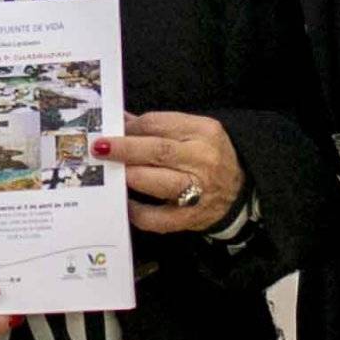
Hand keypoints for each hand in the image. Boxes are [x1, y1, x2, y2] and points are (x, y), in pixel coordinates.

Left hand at [98, 110, 246, 233]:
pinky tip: (125, 204)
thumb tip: (120, 121)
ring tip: (110, 174)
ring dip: (129, 177)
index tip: (110, 131)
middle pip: (156, 151)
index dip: (129, 128)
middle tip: (98, 149)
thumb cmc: (209, 156)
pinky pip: (157, 218)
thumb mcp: (193, 132)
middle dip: (123, 149)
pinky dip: (137, 212)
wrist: (241, 191)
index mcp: (203, 131)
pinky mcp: (191, 217)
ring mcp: (198, 191)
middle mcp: (202, 159)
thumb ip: (159, 127)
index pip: (158, 124)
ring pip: (157, 182)